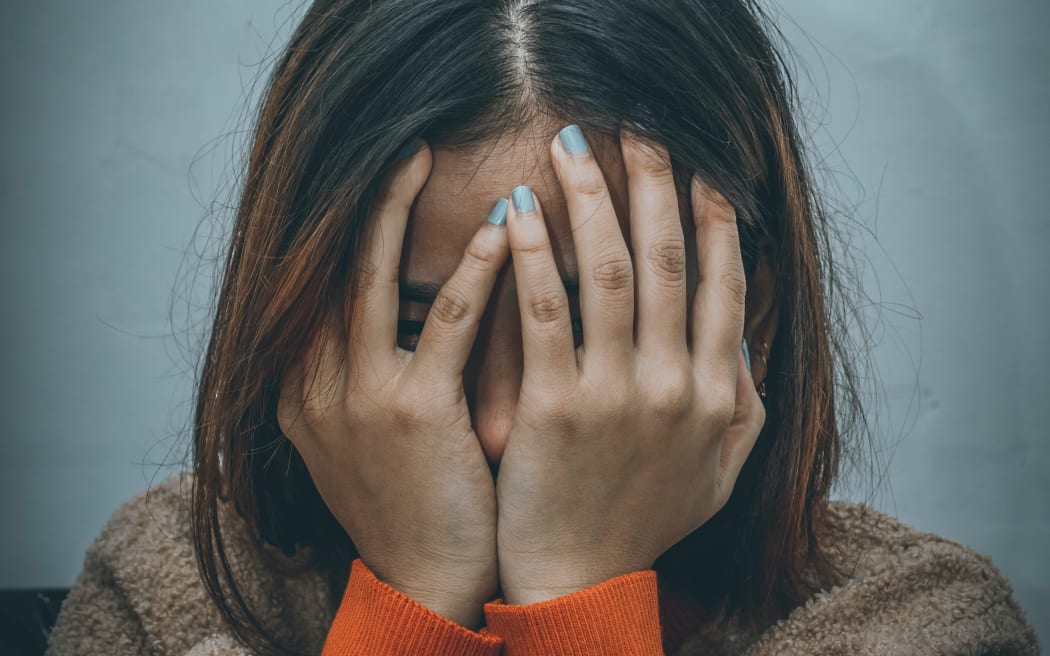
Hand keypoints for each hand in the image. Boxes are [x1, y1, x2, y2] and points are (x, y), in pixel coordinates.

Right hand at [276, 140, 509, 628]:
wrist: (424, 582)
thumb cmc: (413, 502)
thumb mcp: (368, 435)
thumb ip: (369, 371)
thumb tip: (410, 307)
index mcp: (303, 388)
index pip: (319, 287)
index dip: (347, 227)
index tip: (379, 180)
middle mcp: (314, 384)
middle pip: (332, 268)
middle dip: (363, 202)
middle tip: (398, 146)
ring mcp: (356, 397)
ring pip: (372, 280)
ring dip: (398, 211)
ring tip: (424, 157)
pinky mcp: (410, 412)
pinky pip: (444, 324)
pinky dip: (473, 272)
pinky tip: (501, 230)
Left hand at [494, 126, 765, 604]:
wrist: (581, 582)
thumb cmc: (644, 522)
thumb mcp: (720, 471)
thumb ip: (743, 402)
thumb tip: (745, 336)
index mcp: (717, 394)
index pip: (722, 285)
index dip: (712, 219)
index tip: (699, 168)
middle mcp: (676, 385)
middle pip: (667, 260)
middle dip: (653, 184)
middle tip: (637, 129)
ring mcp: (616, 394)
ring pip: (609, 271)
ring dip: (592, 199)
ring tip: (572, 147)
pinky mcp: (555, 406)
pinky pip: (544, 312)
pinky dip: (533, 255)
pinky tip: (517, 210)